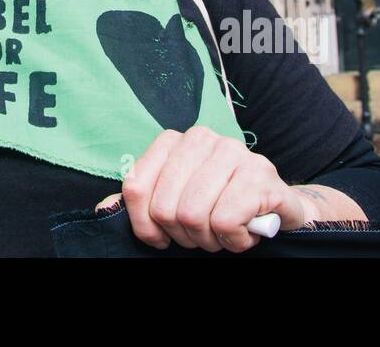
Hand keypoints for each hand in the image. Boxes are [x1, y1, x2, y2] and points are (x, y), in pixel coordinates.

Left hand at [95, 126, 312, 251]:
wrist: (277, 206)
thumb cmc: (220, 205)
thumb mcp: (174, 200)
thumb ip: (140, 202)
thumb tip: (103, 208)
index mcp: (174, 141)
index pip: (135, 187)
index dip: (145, 225)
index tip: (163, 237)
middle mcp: (202, 138)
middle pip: (165, 207)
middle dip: (183, 235)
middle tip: (203, 235)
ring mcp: (234, 152)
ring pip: (194, 215)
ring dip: (210, 240)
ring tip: (224, 232)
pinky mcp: (260, 174)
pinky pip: (226, 221)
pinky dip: (234, 240)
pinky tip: (245, 232)